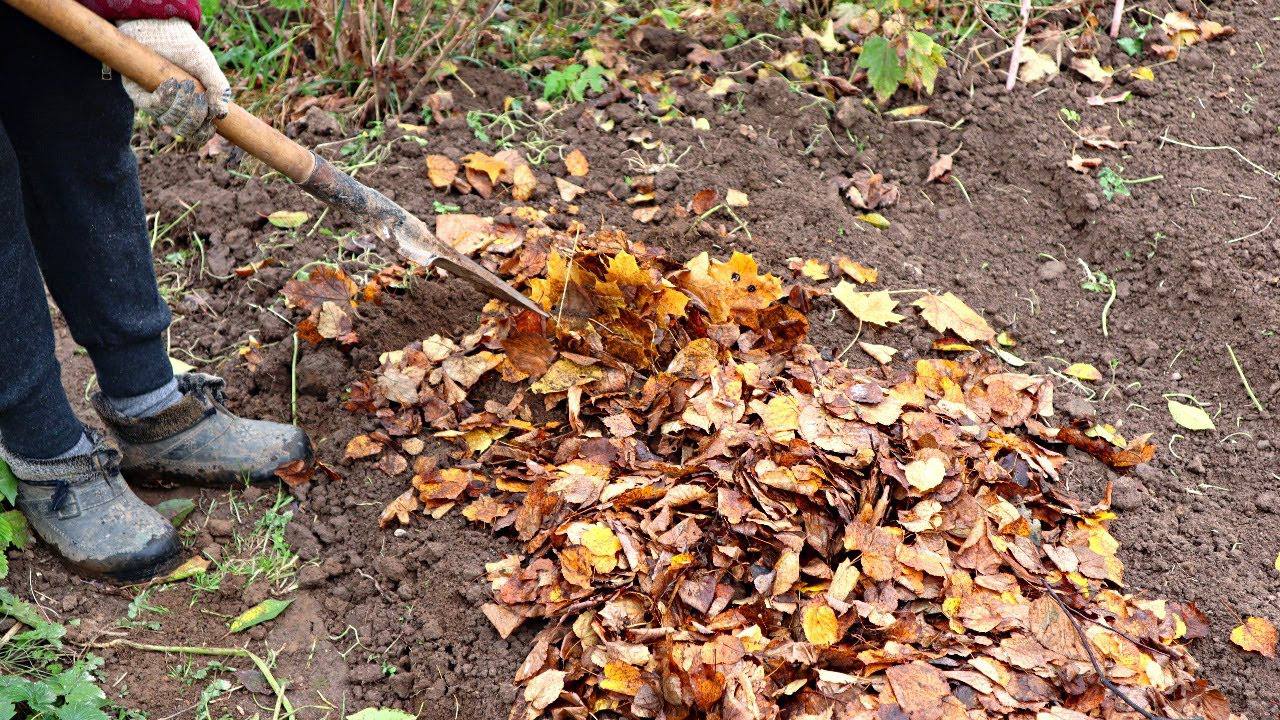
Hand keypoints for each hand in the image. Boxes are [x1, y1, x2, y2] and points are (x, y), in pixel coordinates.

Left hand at [116, 19, 230, 144]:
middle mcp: (174, 108)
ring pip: (169, 120)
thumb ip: (219, 89)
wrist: (158, 28)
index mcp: (193, 106)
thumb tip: (222, 115)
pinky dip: (164, 97)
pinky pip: (152, 107)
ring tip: (182, 83)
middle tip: (197, 94)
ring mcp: (156, 103)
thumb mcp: (208, 67)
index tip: (211, 124)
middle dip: (194, 115)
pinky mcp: (138, 95)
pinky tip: (169, 83)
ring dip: (180, 104)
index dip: (204, 133)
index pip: (198, 132)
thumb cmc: (184, 47)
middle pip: (185, 129)